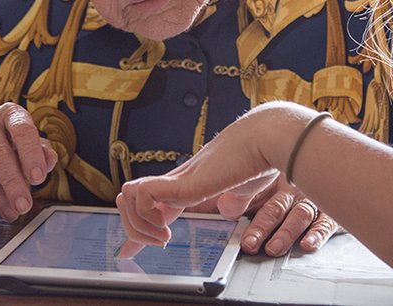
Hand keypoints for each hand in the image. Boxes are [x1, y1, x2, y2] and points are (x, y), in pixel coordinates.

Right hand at [0, 102, 57, 220]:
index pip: (22, 130)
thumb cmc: (8, 144)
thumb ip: (42, 152)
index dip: (31, 155)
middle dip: (13, 184)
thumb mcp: (29, 145)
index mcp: (10, 113)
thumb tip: (50, 161)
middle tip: (23, 206)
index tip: (38, 179)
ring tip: (10, 212)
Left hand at [115, 102, 319, 257]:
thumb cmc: (259, 160)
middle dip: (134, 230)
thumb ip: (235, 199)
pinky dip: (146, 219)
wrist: (265, 140)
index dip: (137, 229)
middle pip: (130, 201)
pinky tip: (167, 228)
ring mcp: (176, 179)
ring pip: (128, 198)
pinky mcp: (180, 182)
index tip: (127, 251)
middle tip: (161, 242)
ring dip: (139, 227)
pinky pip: (141, 197)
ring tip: (164, 237)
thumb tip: (231, 208)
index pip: (151, 204)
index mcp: (189, 183)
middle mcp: (177, 180)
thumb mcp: (245, 188)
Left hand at [220, 175, 337, 255]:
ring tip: (275, 248)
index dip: (239, 209)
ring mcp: (310, 201)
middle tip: (250, 243)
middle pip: (274, 208)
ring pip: (298, 215)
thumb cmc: (282, 186)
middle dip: (261, 227)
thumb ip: (233, 198)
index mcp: (270, 183)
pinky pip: (325, 222)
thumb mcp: (256, 188)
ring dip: (286, 233)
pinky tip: (309, 244)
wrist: (325, 165)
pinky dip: (317, 234)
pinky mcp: (329, 213)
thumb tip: (210, 206)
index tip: (229, 222)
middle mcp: (291, 191)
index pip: (252, 194)